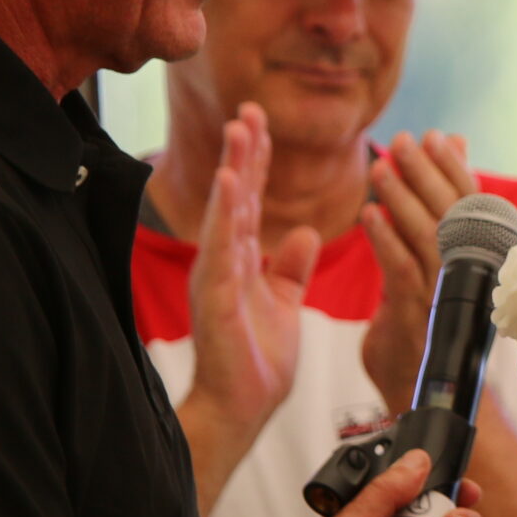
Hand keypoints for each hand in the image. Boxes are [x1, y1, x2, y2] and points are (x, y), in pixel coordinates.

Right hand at [185, 104, 320, 445]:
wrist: (243, 407)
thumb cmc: (257, 361)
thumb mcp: (284, 302)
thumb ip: (290, 267)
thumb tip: (302, 232)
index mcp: (241, 259)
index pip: (249, 199)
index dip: (256, 161)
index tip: (261, 121)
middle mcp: (224, 260)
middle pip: (234, 195)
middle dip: (243, 152)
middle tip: (249, 109)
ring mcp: (216, 275)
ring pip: (225, 211)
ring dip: (231, 168)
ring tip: (238, 128)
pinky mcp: (214, 296)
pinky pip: (220, 247)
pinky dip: (223, 212)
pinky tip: (227, 181)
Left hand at [358, 132, 473, 413]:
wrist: (430, 399)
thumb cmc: (431, 331)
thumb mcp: (437, 272)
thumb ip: (439, 221)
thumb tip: (451, 170)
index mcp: (480, 262)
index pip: (472, 204)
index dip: (454, 167)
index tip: (434, 136)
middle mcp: (470, 275)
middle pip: (453, 212)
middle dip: (428, 172)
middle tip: (403, 140)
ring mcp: (446, 296)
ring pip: (428, 237)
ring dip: (404, 198)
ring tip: (380, 166)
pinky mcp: (418, 317)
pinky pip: (402, 271)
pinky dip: (386, 239)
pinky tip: (369, 214)